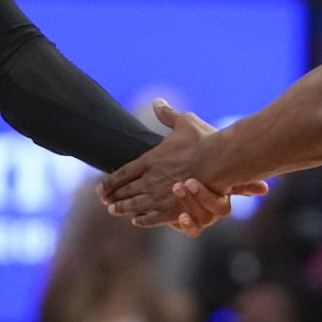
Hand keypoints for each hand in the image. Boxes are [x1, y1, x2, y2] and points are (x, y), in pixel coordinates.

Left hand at [100, 101, 263, 228]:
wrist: (220, 161)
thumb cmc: (204, 140)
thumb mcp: (184, 122)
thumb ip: (168, 115)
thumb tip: (157, 101)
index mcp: (150, 159)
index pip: (123, 173)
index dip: (111, 182)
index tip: (101, 188)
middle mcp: (150, 179)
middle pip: (126, 191)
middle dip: (114, 196)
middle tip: (104, 201)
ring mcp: (160, 195)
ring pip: (135, 205)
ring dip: (123, 208)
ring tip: (113, 210)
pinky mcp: (173, 209)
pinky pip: (153, 217)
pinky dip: (143, 219)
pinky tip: (137, 220)